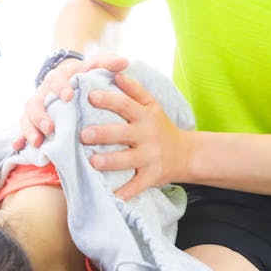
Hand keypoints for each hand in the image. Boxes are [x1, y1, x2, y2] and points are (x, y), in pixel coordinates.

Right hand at [13, 52, 128, 149]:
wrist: (71, 76)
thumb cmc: (85, 73)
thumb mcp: (96, 65)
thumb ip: (108, 62)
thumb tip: (123, 62)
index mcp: (58, 77)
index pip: (55, 80)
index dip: (60, 87)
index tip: (69, 95)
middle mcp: (43, 92)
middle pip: (35, 102)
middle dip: (40, 115)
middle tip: (51, 128)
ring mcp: (37, 107)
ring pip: (26, 116)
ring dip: (30, 129)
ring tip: (38, 143)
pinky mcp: (33, 119)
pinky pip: (22, 128)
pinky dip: (20, 137)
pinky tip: (19, 147)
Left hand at [82, 70, 192, 199]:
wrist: (187, 154)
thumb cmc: (161, 127)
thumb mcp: (152, 106)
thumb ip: (135, 90)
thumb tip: (117, 73)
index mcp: (145, 116)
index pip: (126, 105)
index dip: (109, 100)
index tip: (91, 96)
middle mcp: (147, 136)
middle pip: (123, 133)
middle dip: (103, 134)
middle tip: (84, 135)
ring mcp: (150, 157)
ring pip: (128, 160)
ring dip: (110, 162)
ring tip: (93, 162)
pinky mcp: (152, 176)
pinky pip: (136, 186)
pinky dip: (124, 193)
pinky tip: (110, 197)